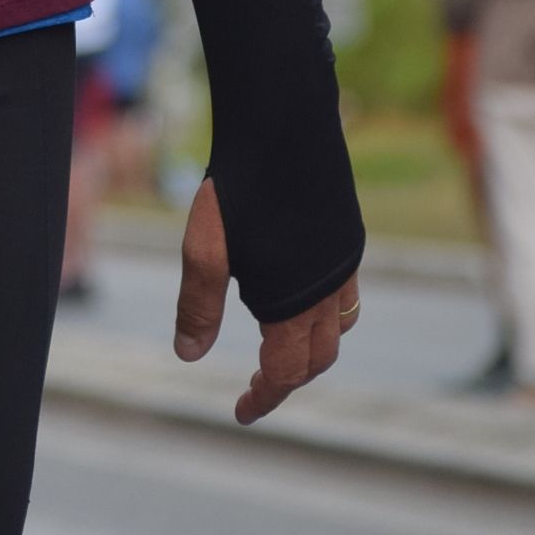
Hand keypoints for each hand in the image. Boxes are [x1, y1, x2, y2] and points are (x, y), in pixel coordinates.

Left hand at [171, 175, 359, 424]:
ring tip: (274, 345)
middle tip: (254, 384)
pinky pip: (345, 296)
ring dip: (310, 348)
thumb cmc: (238, 184)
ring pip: (338, 329)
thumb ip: (197, 304)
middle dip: (287, 379)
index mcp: (295, 300)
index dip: (263, 397)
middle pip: (317, 358)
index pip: (285, 372)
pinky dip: (324, 314)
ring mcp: (344, 262)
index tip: (241, 412)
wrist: (284, 122)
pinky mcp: (347, 238)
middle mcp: (330, 288)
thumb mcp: (204, 246)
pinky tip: (295, 296)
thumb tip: (188, 356)